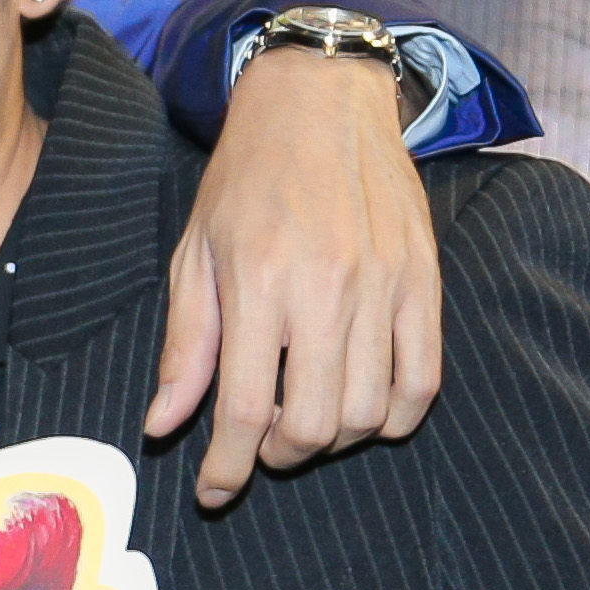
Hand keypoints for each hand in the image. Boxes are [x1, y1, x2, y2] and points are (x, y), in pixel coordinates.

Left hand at [156, 49, 439, 506]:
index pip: (242, 410)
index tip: (213, 490)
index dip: (225, 468)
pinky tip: (361, 407)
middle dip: (277, 457)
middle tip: (258, 444)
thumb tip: (165, 426)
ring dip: (332, 440)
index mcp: (258, 280)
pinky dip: (392, 417)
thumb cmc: (248, 176)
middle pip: (313, 427)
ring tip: (304, 417)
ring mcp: (385, 286)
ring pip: (368, 415)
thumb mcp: (194, 253)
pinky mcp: (425, 283)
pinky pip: (422, 383)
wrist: (322, 99)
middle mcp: (327, 287)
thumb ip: (186, 345)